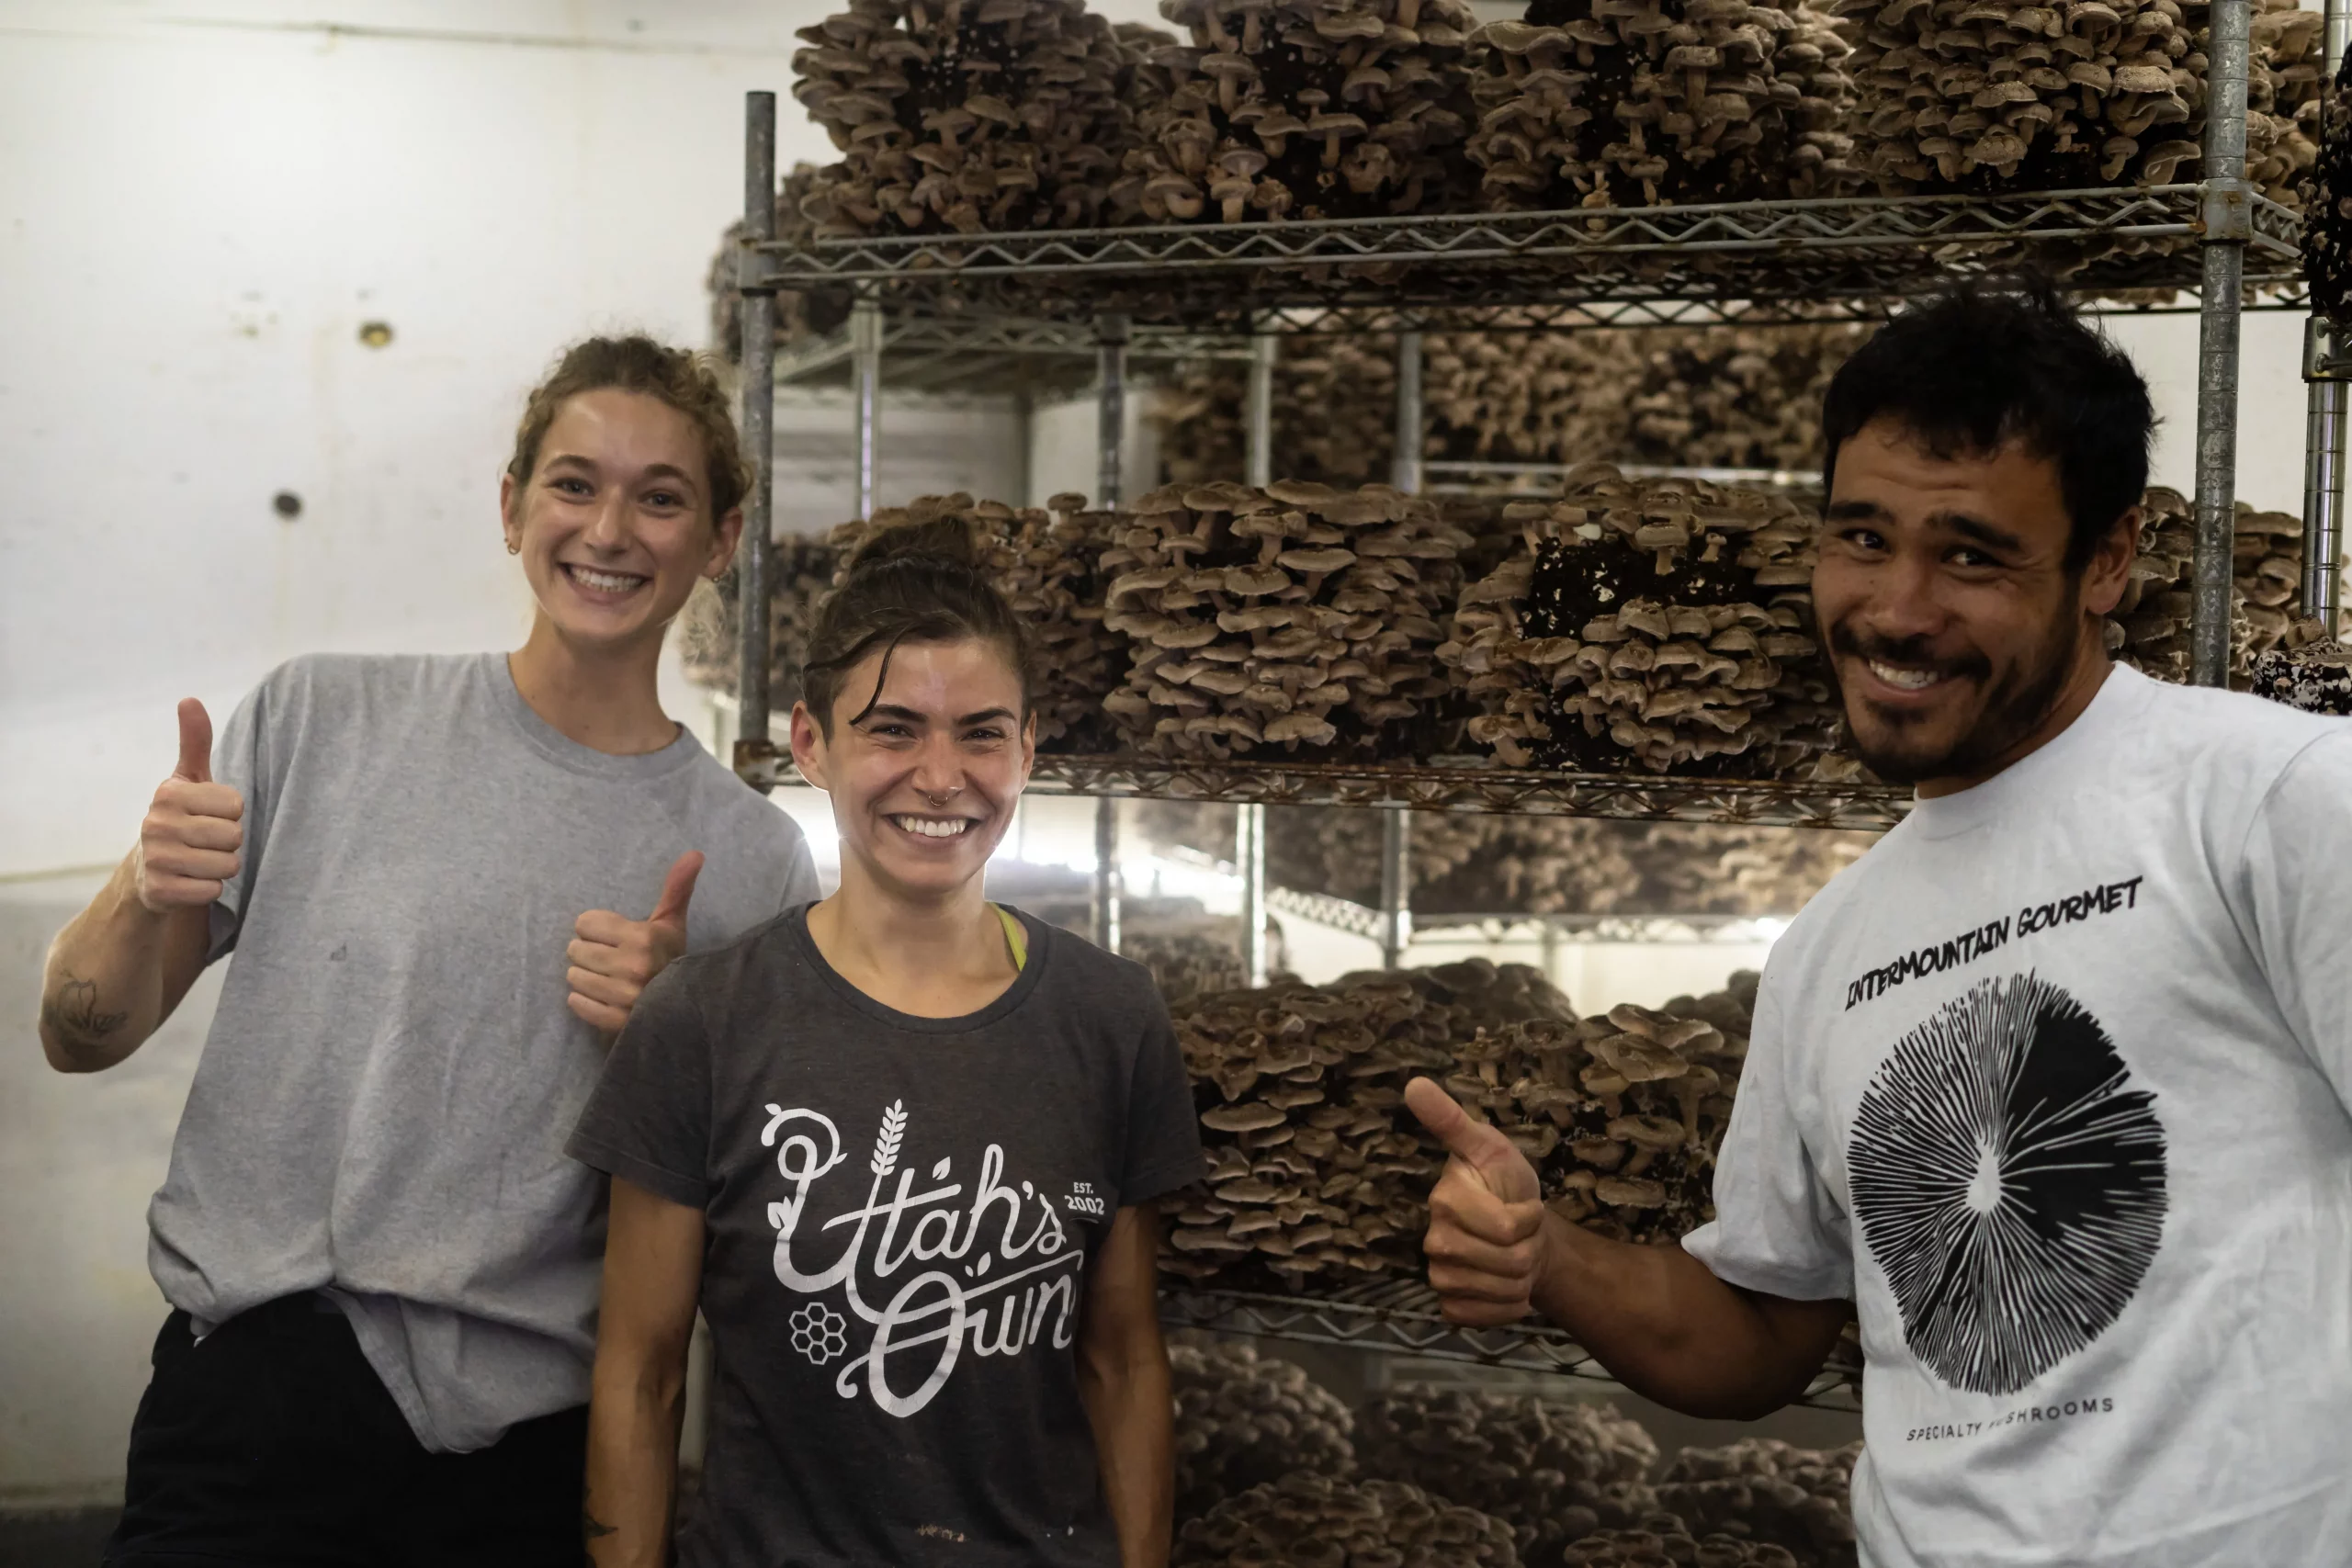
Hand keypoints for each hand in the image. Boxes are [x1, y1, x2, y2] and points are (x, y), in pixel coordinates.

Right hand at [135, 699, 245, 913]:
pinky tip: (190, 881)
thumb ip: (195, 742)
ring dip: (221, 867)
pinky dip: (209, 890)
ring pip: (227, 865)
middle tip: (204, 841)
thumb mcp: (189, 779)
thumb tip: (189, 699)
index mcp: (169, 793)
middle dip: (228, 842)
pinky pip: (213, 891)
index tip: (208, 816)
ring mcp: (156, 858)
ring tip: (199, 860)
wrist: (150, 870)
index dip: (231, 815)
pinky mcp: (161, 891)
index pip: (237, 806)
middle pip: (234, 836)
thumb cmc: (183, 816)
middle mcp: (157, 824)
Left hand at [566, 851, 702, 1033]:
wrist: (686, 1007)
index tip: (613, 937)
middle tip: (608, 958)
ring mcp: (622, 996)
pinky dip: (584, 1000)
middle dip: (588, 952)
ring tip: (605, 978)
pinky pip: (577, 1003)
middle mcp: (630, 966)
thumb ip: (676, 887)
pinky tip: (601, 996)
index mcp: (641, 938)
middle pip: (575, 950)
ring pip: (573, 977)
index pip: (585, 922)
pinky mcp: (614, 1021)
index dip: (596, 928)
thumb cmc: (672, 958)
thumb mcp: (672, 922)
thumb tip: (695, 853)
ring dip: (585, 976)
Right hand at [1405, 1077, 1551, 1327]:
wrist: (1525, 1235)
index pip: (1504, 1228)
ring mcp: (1439, 1275)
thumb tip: (1413, 1083)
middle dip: (1529, 1250)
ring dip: (1522, 1280)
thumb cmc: (1509, 1186)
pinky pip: (1480, 1318)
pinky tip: (1508, 1289)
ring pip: (1497, 1290)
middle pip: (1505, 1262)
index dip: (1529, 1220)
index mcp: (1445, 1199)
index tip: (1527, 1207)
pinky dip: (1506, 1308)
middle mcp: (1434, 1239)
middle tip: (1524, 1236)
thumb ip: (1452, 1120)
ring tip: (1518, 1260)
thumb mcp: (1491, 1147)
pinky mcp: (1449, 1305)